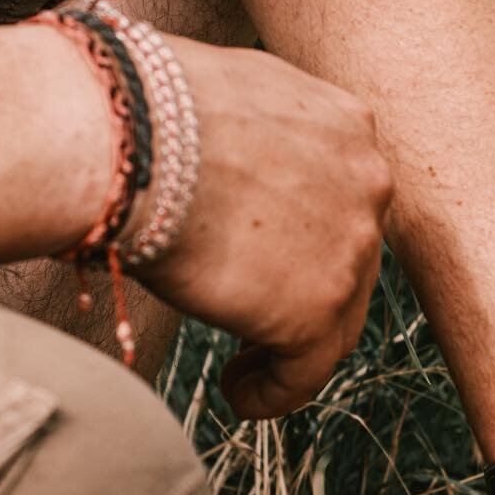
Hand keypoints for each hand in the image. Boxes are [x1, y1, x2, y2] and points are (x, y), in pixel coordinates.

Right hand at [132, 39, 391, 417]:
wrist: (125, 137)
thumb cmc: (143, 109)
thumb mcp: (231, 98)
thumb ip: (260, 136)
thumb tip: (229, 161)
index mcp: (348, 127)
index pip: (343, 198)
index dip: (311, 235)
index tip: (272, 257)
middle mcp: (368, 183)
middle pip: (350, 260)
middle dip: (306, 291)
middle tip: (257, 314)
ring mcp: (351, 248)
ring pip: (337, 318)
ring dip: (293, 347)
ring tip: (244, 368)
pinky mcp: (318, 308)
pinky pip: (306, 370)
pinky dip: (276, 392)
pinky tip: (241, 396)